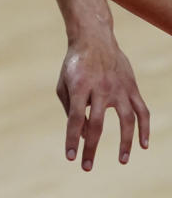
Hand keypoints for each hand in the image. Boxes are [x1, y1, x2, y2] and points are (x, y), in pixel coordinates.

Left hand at [56, 34, 149, 170]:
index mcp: (79, 87)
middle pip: (97, 124)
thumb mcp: (64, 84)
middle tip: (87, 167)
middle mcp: (100, 89)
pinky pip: (142, 111)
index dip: (73, 139)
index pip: (75, 119)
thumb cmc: (74, 65)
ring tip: (123, 161)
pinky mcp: (132, 87)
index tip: (71, 157)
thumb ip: (71, 110)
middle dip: (92, 147)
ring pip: (126, 120)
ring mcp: (118, 88)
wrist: (93, 40)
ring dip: (125, 142)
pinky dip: (145, 128)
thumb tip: (84, 136)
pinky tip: (144, 144)